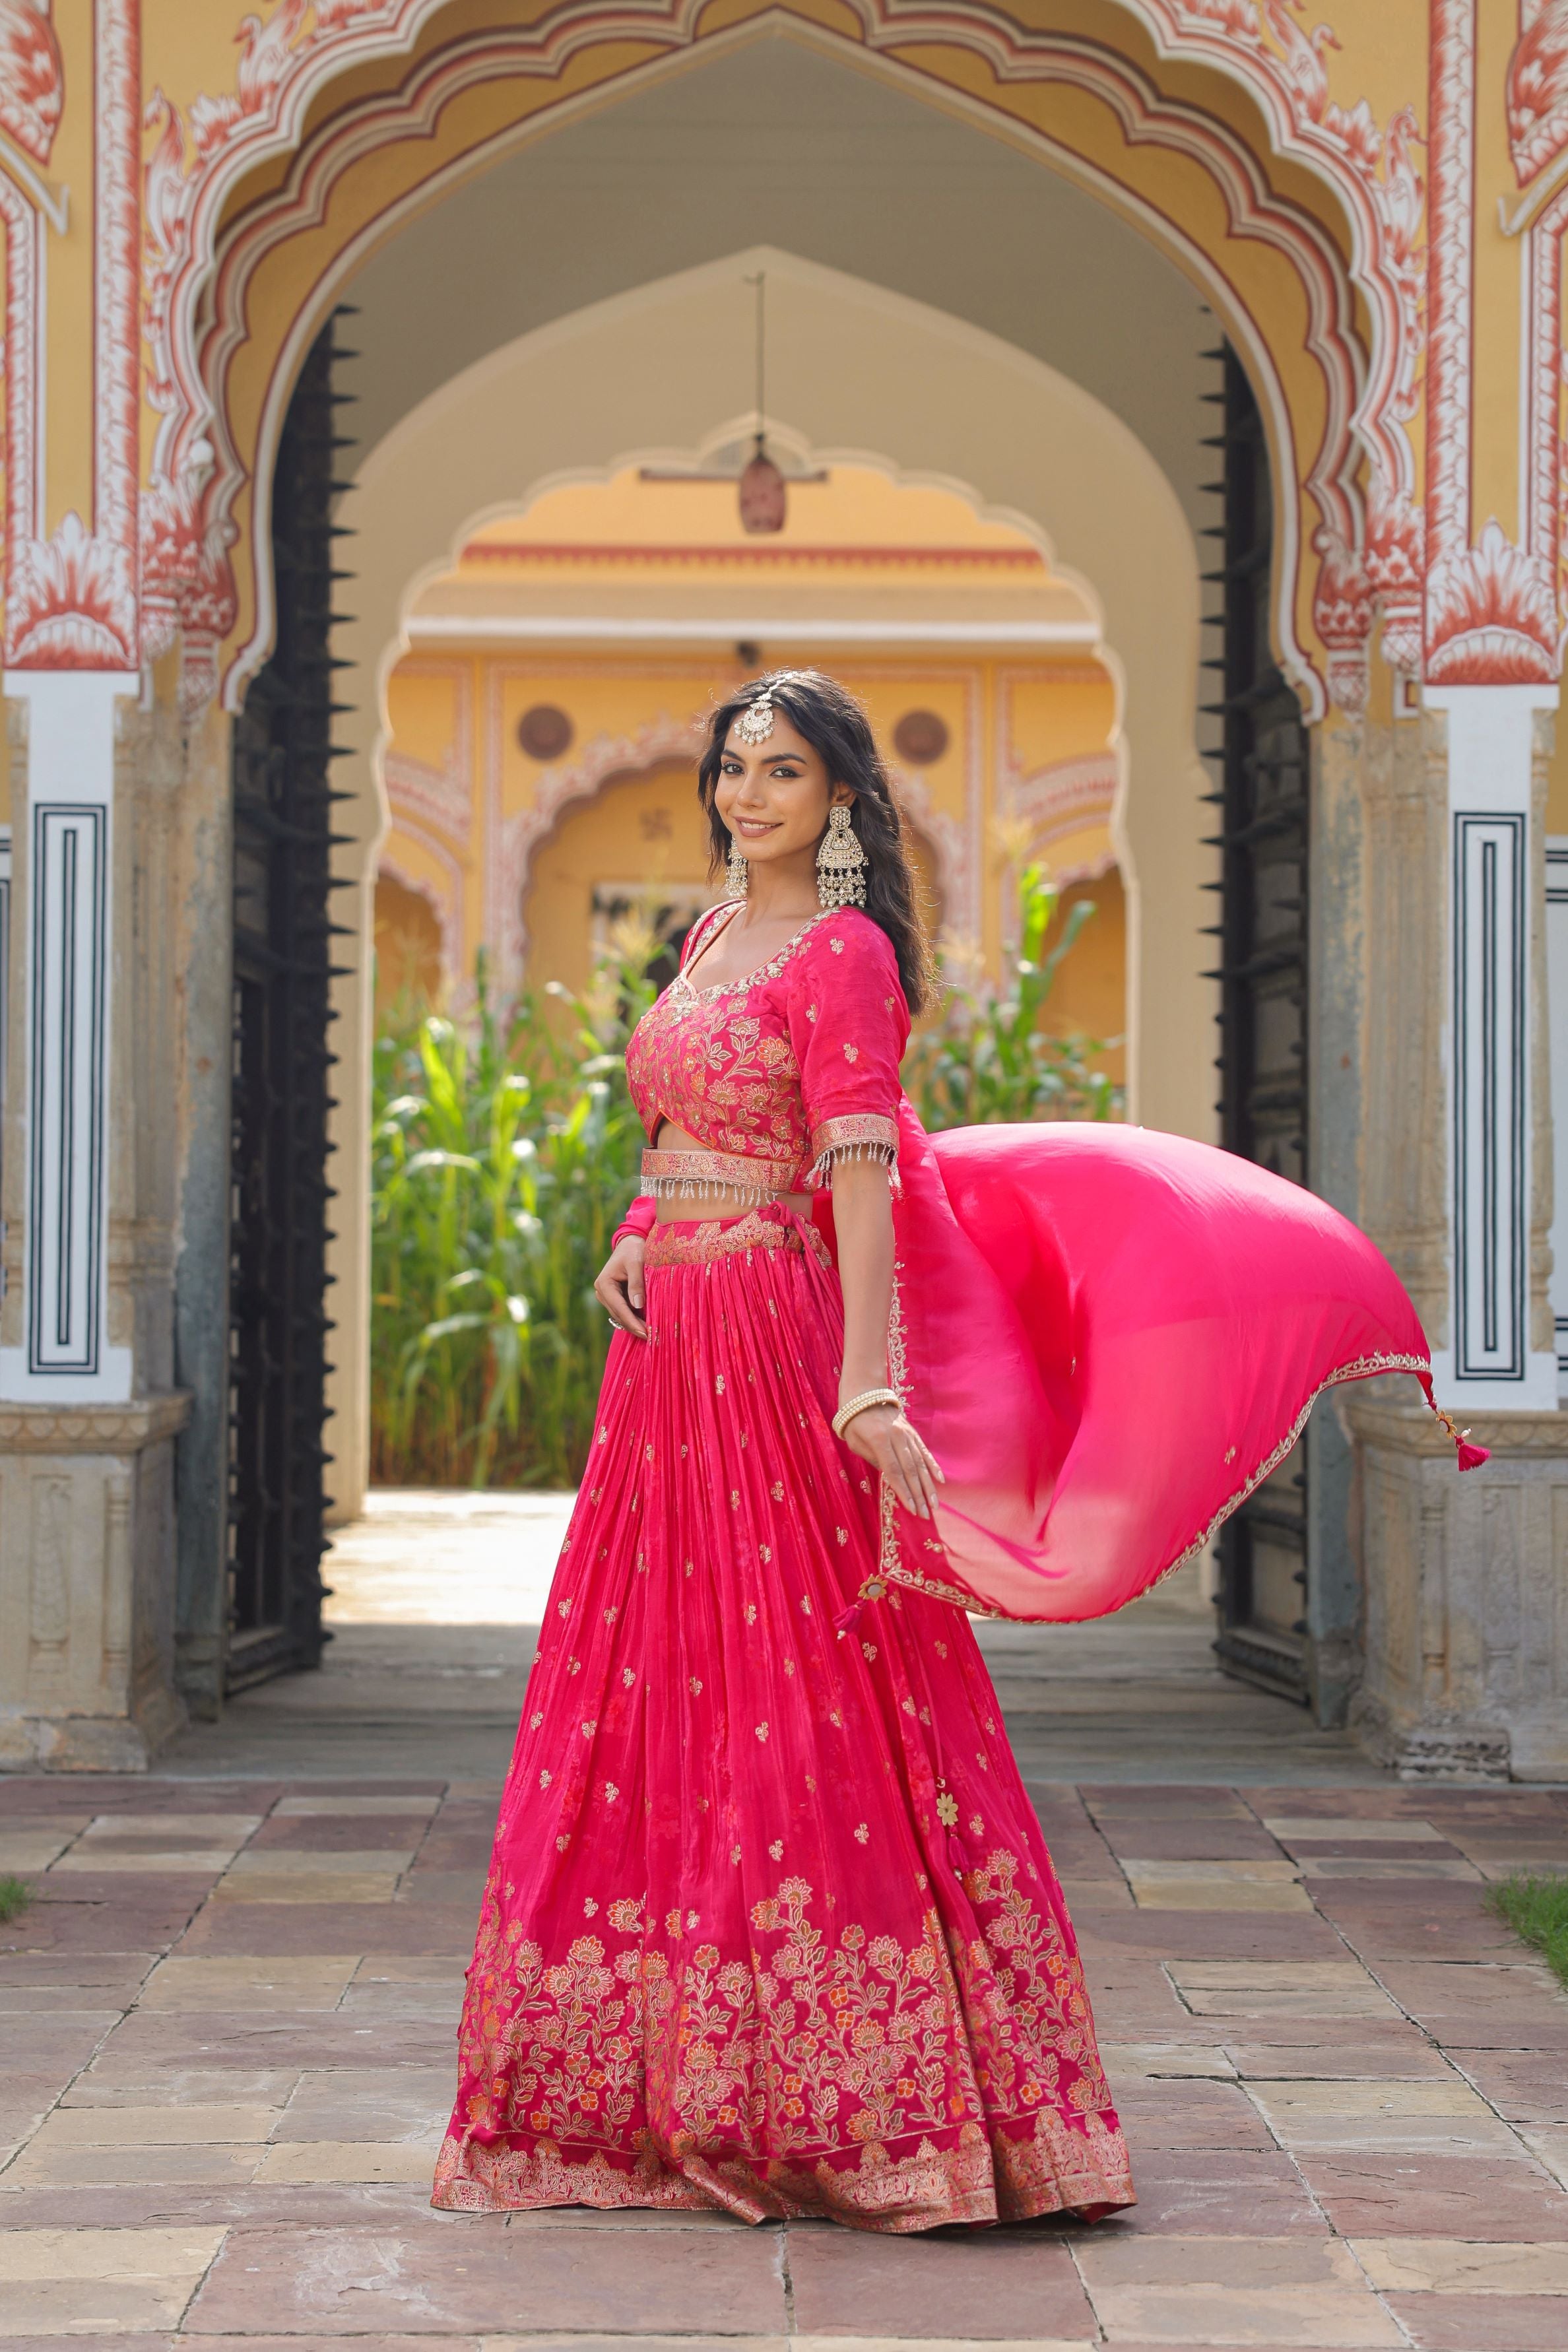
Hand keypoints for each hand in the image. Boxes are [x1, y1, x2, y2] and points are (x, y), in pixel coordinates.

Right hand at [594, 1236, 646, 1338]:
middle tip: (652, 1338)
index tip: (646, 1333)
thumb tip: (638, 1306)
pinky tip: (646, 1324)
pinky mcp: (615, 1297)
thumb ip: (637, 1283)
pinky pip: (624, 1311)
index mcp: (604, 1284)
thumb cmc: (634, 1249)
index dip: (633, 1322)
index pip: (619, 1308)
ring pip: (621, 1315)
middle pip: (619, 1315)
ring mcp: (607, 1296)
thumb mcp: (637, 1263)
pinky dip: (634, 1317)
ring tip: (651, 1334)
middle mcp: (602, 1292)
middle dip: (634, 1326)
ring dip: (635, 1324)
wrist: (630, 1242)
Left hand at [840, 1400, 944, 1519]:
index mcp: (879, 1440)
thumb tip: (890, 1477)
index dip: (904, 1492)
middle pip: (910, 1471)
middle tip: (926, 1514)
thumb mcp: (855, 1442)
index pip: (893, 1472)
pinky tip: (940, 1480)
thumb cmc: (854, 1422)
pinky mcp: (912, 1432)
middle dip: (919, 1495)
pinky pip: (924, 1451)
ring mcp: (907, 1434)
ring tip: (935, 1504)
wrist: (865, 1394)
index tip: (912, 1509)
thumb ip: (872, 1460)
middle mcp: (897, 1437)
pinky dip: (933, 1466)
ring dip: (928, 1486)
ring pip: (920, 1463)